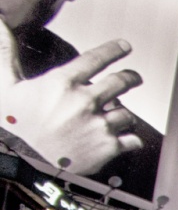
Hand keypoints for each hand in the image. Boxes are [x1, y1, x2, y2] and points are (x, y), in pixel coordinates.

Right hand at [0, 27, 142, 174]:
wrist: (23, 162)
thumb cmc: (14, 124)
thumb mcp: (6, 86)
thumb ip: (6, 53)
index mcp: (63, 83)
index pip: (97, 58)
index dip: (114, 50)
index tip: (125, 46)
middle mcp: (85, 101)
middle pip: (122, 82)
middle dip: (130, 78)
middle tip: (133, 78)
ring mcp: (99, 125)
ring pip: (127, 113)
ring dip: (122, 114)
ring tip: (115, 117)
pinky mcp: (108, 147)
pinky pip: (133, 139)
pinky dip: (130, 139)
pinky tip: (123, 138)